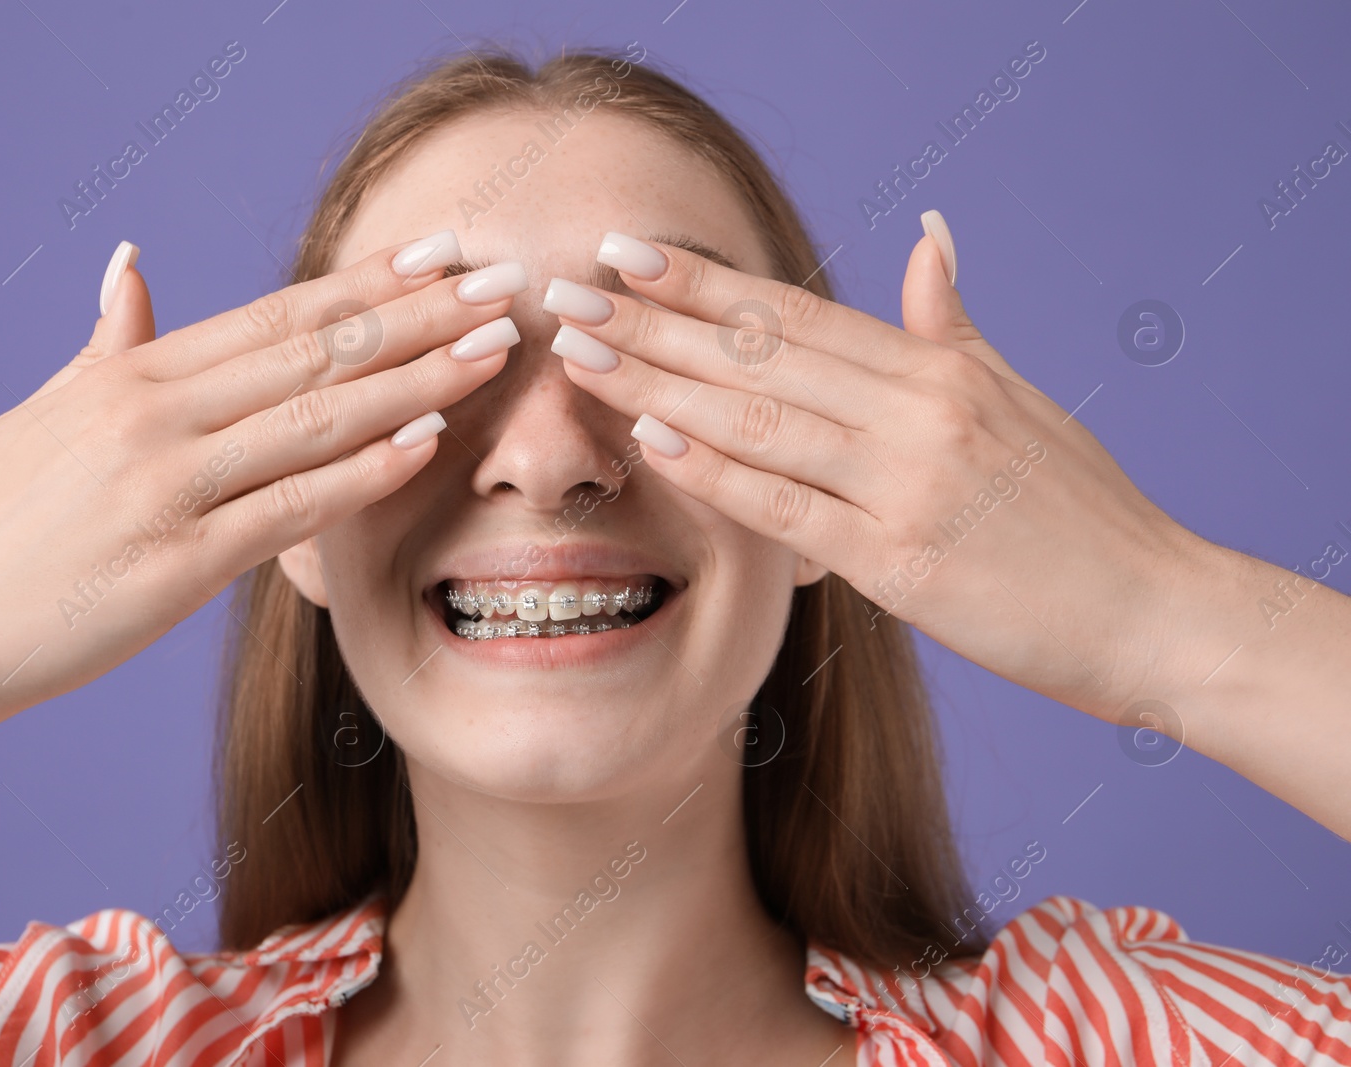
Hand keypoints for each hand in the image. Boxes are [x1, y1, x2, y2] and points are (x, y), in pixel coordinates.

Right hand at [0, 235, 523, 728]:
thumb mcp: (41, 415)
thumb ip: (106, 345)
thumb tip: (131, 267)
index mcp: (129, 377)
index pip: (274, 315)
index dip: (366, 283)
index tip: (440, 256)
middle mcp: (152, 415)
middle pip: (314, 351)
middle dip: (420, 315)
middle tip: (504, 285)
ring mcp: (165, 487)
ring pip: (315, 418)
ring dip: (418, 379)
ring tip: (496, 349)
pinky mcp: (174, 566)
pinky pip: (288, 508)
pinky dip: (363, 471)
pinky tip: (428, 440)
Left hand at [550, 222, 1224, 723]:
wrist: (1155, 612)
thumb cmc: (1082, 513)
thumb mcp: (1018, 399)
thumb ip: (954, 324)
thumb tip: (926, 238)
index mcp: (940, 370)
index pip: (797, 312)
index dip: (705, 282)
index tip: (628, 257)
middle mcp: (921, 410)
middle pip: (761, 353)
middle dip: (655, 323)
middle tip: (568, 296)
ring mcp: (911, 483)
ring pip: (761, 417)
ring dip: (660, 385)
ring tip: (582, 356)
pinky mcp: (905, 562)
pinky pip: (790, 506)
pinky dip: (718, 470)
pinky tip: (655, 439)